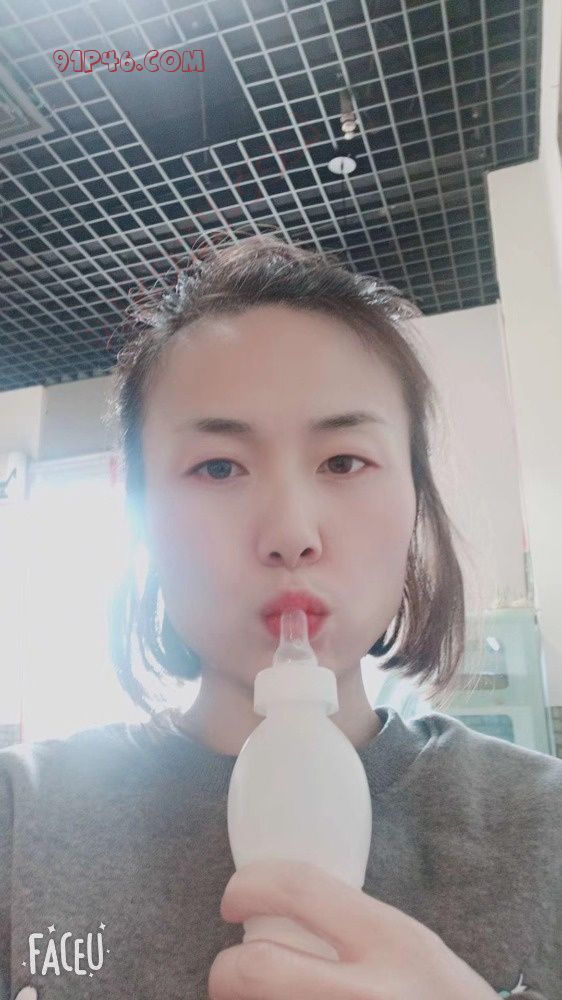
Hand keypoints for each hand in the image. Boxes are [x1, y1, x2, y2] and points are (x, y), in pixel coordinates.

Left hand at [209, 860, 497, 999]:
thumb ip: (352, 921)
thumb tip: (278, 903)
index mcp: (390, 940)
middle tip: (234, 971)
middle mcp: (367, 993)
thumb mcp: (410, 944)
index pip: (297, 888)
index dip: (249, 886)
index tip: (235, 899)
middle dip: (226, 970)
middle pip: (254, 970)